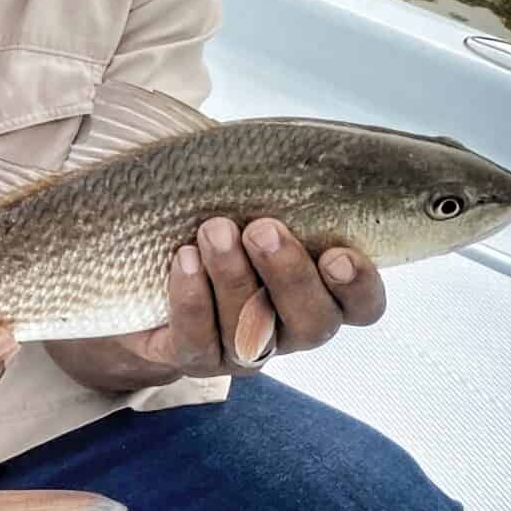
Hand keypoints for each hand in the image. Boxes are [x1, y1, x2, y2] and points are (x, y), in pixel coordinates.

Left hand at [58, 219, 384, 388]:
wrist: (147, 270)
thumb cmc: (218, 223)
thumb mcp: (254, 200)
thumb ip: (282, 187)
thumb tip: (288, 152)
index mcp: (321, 291)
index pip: (363, 306)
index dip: (359, 287)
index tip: (338, 254)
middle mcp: (289, 327)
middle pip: (313, 322)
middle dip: (289, 275)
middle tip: (263, 229)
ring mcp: (244, 349)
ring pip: (252, 329)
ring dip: (234, 275)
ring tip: (213, 230)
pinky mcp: (196, 358)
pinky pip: (198, 339)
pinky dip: (192, 298)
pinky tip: (184, 260)